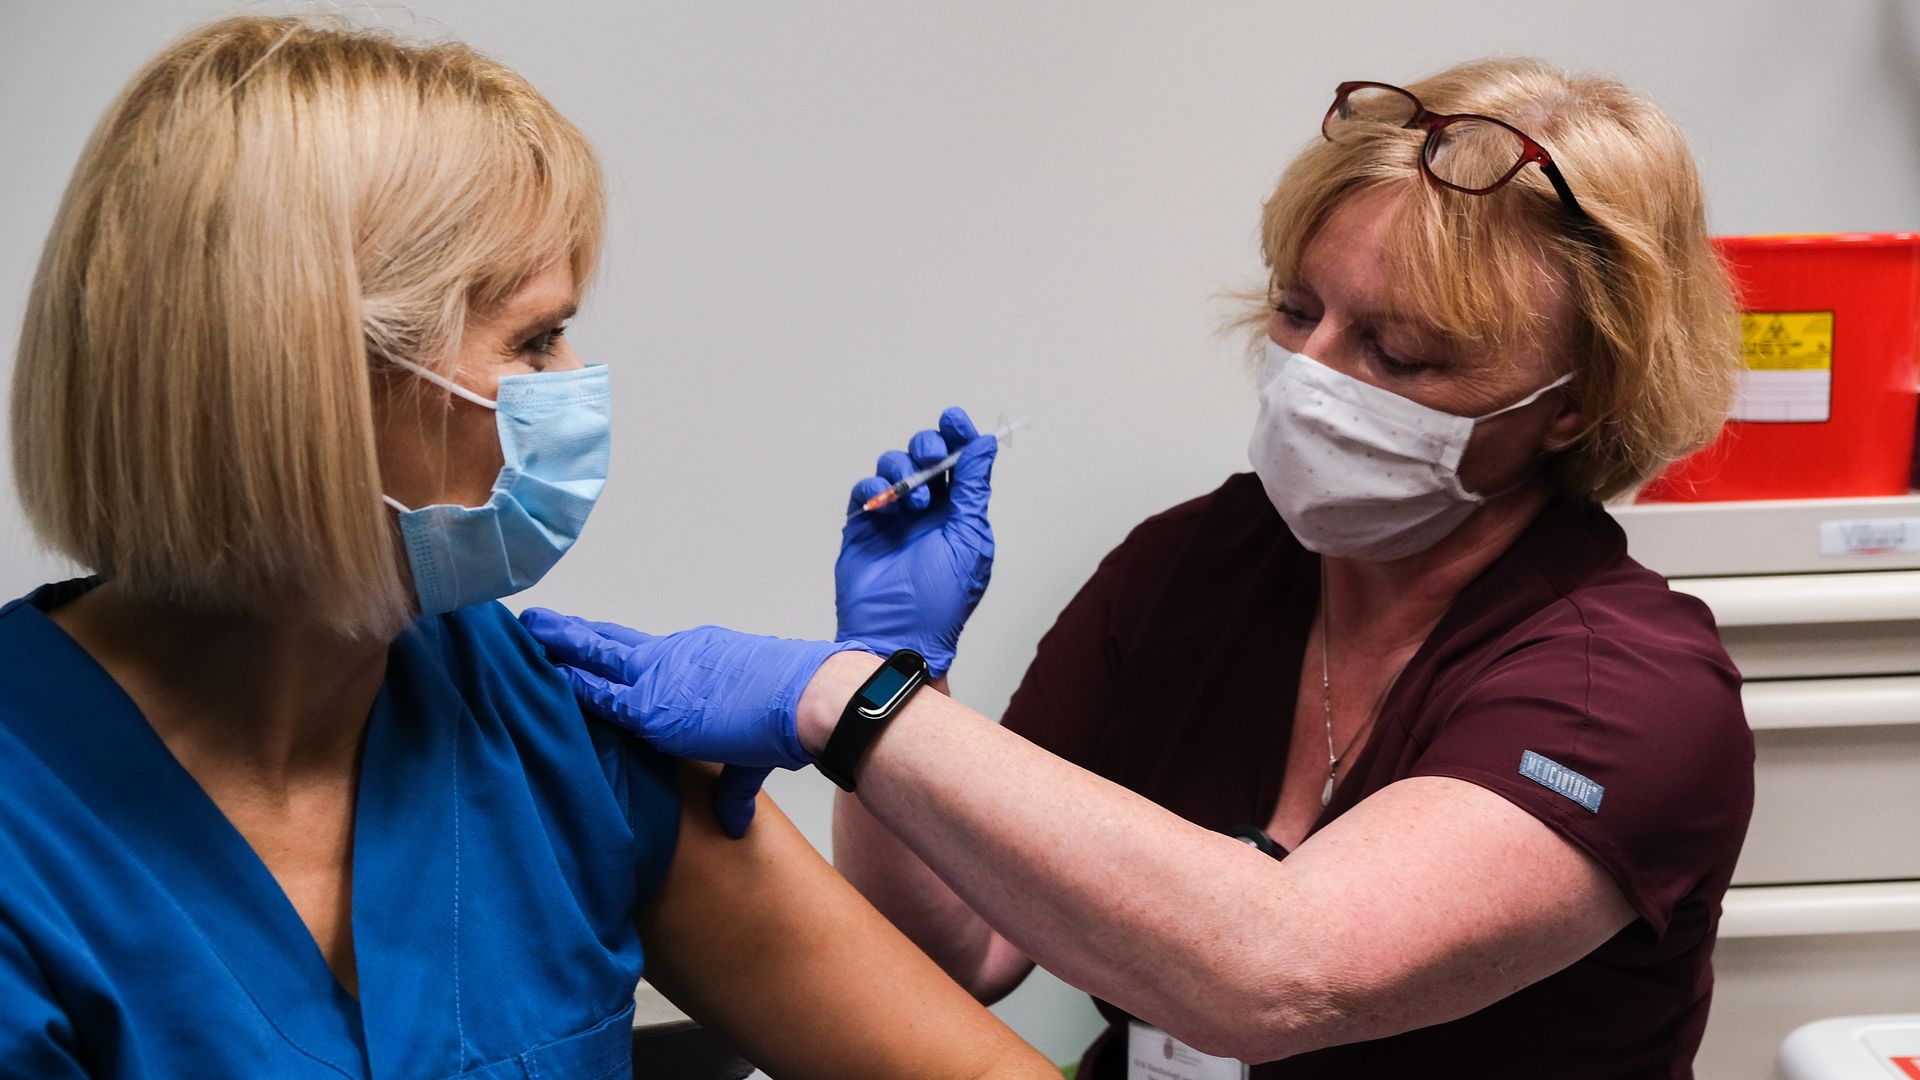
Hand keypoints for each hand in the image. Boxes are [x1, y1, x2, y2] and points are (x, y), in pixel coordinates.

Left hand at [519, 608, 867, 836]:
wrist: (807, 698)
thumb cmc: (792, 715)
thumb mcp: (756, 752)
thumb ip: (734, 786)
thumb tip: (735, 821)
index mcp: (696, 659)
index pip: (641, 653)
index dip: (610, 648)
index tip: (585, 643)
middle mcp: (673, 657)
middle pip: (610, 642)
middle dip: (573, 634)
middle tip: (538, 623)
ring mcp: (659, 676)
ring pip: (594, 653)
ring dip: (557, 643)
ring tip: (524, 631)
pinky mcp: (651, 706)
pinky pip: (595, 690)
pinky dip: (564, 679)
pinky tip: (536, 672)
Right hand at [837, 407, 996, 679]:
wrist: (897, 636)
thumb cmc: (941, 601)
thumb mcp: (968, 540)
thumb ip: (972, 490)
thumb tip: (983, 446)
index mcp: (958, 513)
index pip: (960, 462)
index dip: (957, 435)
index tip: (952, 418)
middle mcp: (927, 510)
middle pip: (925, 456)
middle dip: (927, 446)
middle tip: (930, 456)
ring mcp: (894, 517)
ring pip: (893, 466)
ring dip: (902, 471)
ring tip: (912, 502)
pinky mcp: (863, 526)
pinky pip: (865, 489)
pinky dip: (874, 487)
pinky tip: (884, 503)